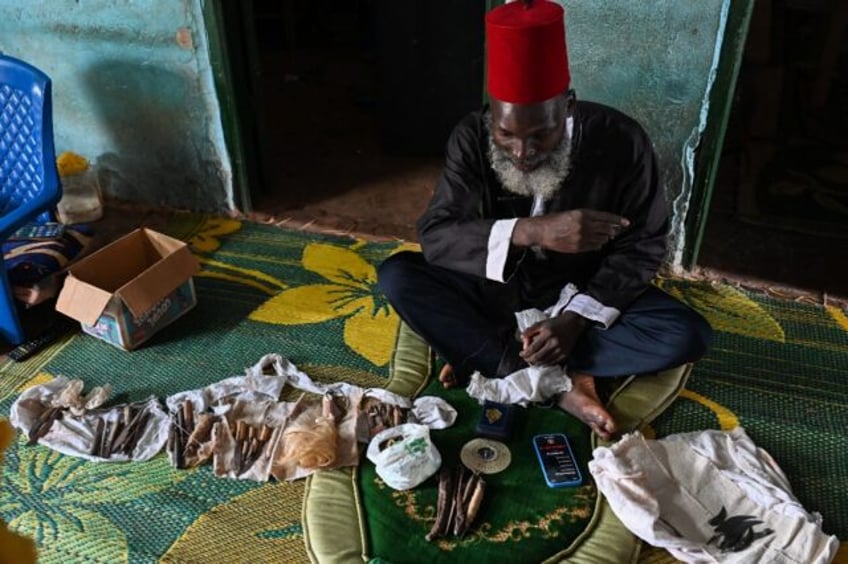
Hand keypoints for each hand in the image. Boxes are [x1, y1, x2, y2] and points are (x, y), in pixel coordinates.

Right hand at [513, 209, 629, 252]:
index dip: (618, 220)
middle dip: (613, 230)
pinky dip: (598, 245)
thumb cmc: (555, 220)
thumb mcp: (572, 213)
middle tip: (616, 231)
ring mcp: (582, 237)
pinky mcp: (579, 247)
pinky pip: (594, 247)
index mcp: (583, 214)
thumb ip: (586, 217)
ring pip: (602, 239)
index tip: (627, 223)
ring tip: (606, 237)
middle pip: (607, 229)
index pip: (606, 217)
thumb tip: (601, 223)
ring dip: (606, 238)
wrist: (542, 231)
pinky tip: (597, 243)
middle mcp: (585, 225)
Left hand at [519, 311, 586, 365]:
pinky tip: (541, 362)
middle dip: (529, 360)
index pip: (533, 348)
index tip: (521, 354)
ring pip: (544, 362)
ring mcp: (560, 350)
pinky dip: (545, 364)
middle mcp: (554, 342)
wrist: (573, 324)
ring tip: (532, 361)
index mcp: (547, 334)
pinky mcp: (565, 354)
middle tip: (525, 359)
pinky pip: (552, 363)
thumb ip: (530, 331)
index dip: (525, 353)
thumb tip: (521, 339)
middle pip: (538, 357)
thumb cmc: (555, 324)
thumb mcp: (541, 323)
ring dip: (536, 363)